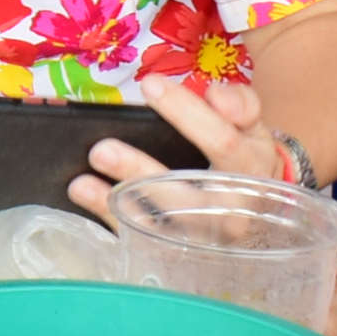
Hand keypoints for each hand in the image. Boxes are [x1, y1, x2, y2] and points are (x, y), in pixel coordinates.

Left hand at [61, 71, 293, 217]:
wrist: (257, 212)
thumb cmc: (245, 161)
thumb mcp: (253, 131)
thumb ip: (242, 105)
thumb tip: (217, 95)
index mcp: (251, 174)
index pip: (222, 142)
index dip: (187, 113)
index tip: (150, 84)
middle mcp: (229, 213)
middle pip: (184, 194)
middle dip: (140, 171)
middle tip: (100, 149)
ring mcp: (201, 238)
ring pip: (158, 224)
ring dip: (116, 201)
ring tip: (79, 182)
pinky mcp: (176, 251)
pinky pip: (140, 237)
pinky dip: (109, 217)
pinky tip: (85, 195)